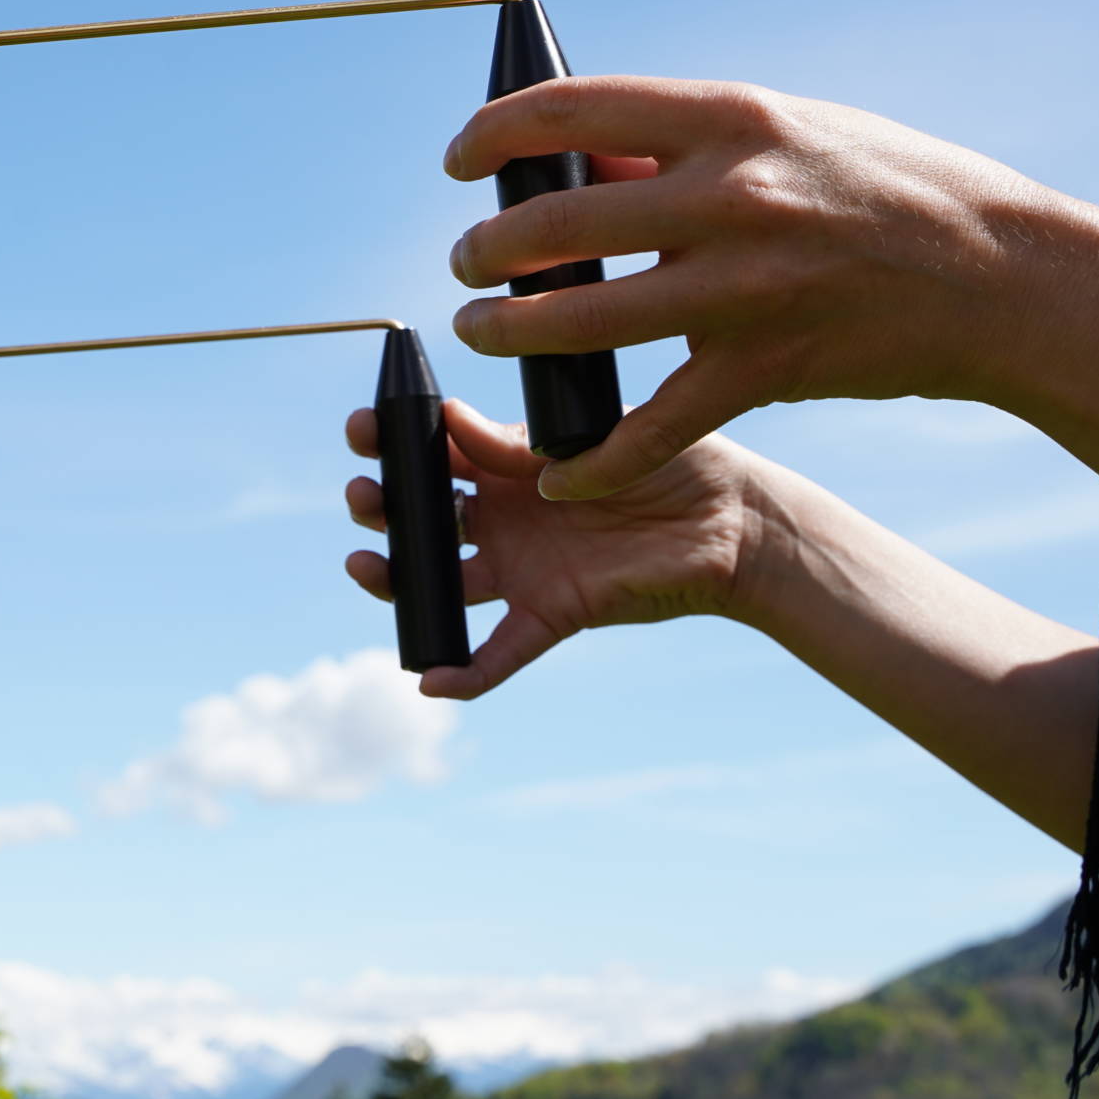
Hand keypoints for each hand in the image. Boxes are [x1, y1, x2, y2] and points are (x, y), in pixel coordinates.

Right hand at [344, 398, 765, 697]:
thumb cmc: (674, 460)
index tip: (362, 430)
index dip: (389, 443)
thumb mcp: (593, 432)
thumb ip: (520, 439)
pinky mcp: (552, 614)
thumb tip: (447, 417)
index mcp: (509, 466)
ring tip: (365, 565)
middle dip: (379, 506)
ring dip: (394, 580)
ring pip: (440, 584)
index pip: (433, 455)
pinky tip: (430, 681)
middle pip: (420, 519)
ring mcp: (523, 569)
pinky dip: (464, 673)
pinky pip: (499, 652)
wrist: (736, 520)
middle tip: (364, 496)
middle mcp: (505, 519)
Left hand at [441, 77, 1071, 499]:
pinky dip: (594, 459)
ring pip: (582, 320)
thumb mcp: (791, 129)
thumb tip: (578, 157)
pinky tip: (557, 475)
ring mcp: (744, 287)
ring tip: (483, 331)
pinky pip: (650, 425)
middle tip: (465, 264)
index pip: (571, 108)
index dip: (494, 135)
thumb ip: (684, 145)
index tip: (461, 163)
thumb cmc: (892, 190)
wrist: (1004, 277)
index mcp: (730, 118)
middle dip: (487, 250)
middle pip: (555, 223)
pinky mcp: (762, 369)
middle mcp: (730, 196)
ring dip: (510, 333)